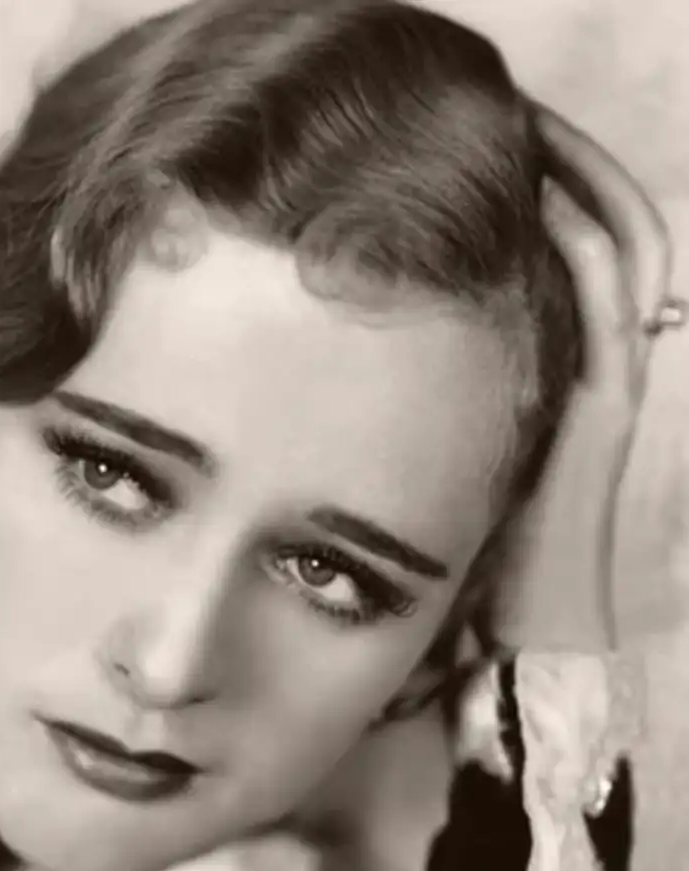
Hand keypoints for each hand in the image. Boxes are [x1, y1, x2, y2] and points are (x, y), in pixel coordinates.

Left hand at [493, 106, 673, 653]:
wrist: (530, 627)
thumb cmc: (481, 549)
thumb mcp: (464, 447)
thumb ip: (451, 392)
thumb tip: (379, 338)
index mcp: (564, 370)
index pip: (580, 248)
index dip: (550, 186)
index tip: (485, 149)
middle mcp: (596, 363)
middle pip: (609, 227)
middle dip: (568, 162)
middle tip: (513, 115)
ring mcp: (609, 379)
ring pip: (618, 246)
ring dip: (579, 178)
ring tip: (526, 129)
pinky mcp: (608, 403)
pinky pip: (609, 294)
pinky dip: (584, 234)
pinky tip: (539, 196)